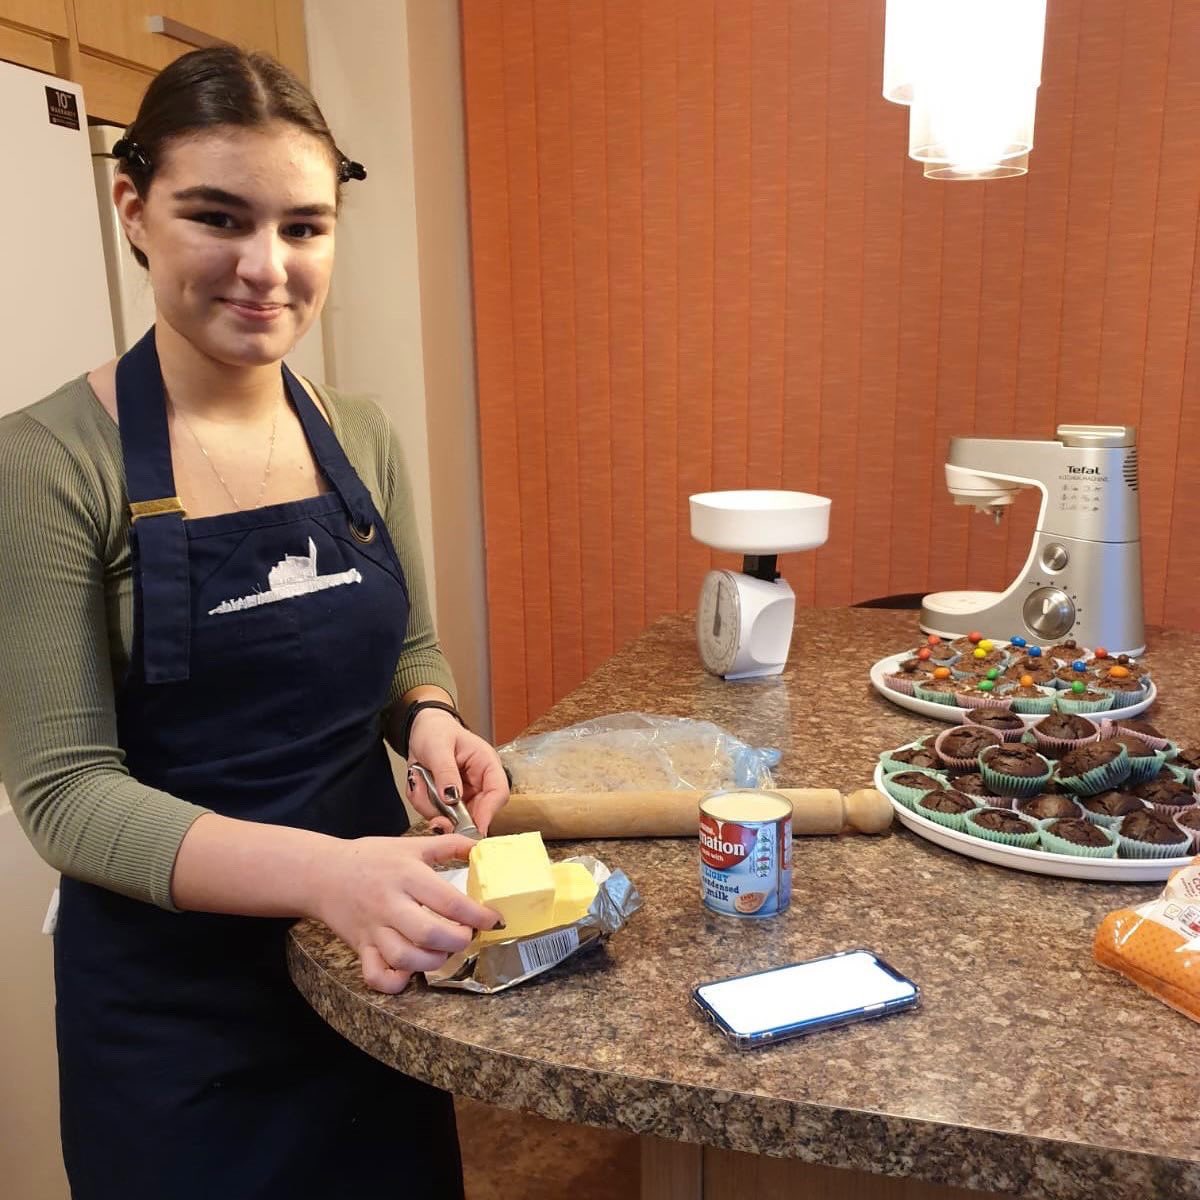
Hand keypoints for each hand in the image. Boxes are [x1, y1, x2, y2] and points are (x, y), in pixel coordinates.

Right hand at [314, 833, 502, 993]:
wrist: (324, 873)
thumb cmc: (372, 858)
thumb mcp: (412, 845)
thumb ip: (450, 845)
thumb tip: (483, 848)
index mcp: (407, 876)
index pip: (449, 902)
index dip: (478, 915)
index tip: (493, 919)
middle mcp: (390, 904)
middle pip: (429, 934)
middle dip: (458, 941)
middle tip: (467, 935)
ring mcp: (374, 929)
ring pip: (405, 958)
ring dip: (433, 961)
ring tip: (443, 950)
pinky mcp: (361, 948)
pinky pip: (375, 975)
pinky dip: (395, 981)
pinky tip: (409, 972)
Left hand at [405, 710, 508, 835]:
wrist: (422, 730)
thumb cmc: (436, 731)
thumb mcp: (439, 746)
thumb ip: (445, 771)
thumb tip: (451, 797)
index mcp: (487, 765)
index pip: (498, 792)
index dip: (489, 812)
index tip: (474, 828)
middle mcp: (479, 783)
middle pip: (477, 814)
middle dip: (453, 818)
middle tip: (436, 819)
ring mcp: (464, 795)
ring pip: (453, 818)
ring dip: (431, 805)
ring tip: (419, 779)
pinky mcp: (448, 802)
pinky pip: (436, 814)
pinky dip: (422, 802)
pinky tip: (418, 782)